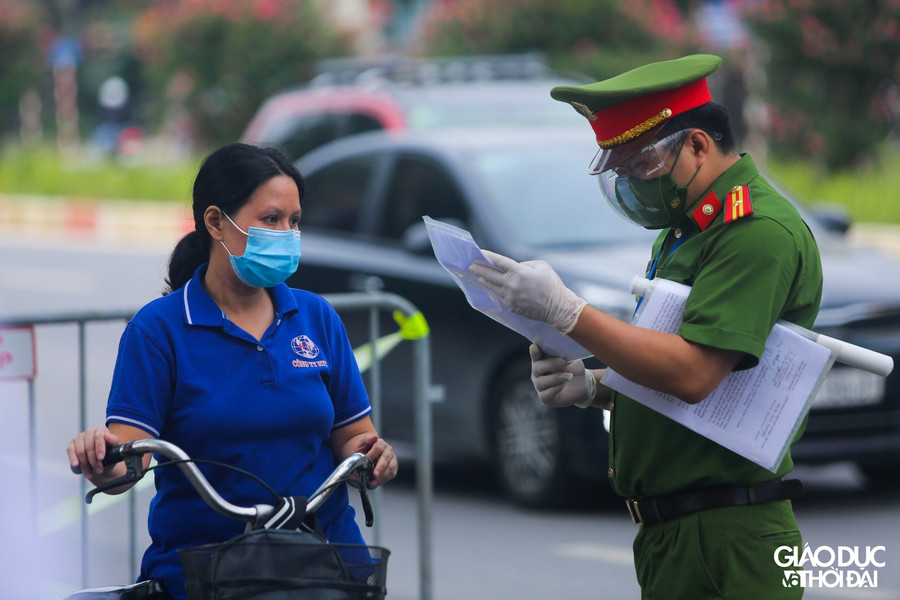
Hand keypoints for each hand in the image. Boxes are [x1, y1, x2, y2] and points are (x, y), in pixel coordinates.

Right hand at [66, 426, 119, 483]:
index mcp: (101, 430)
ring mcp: (80, 437)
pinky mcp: (72, 444)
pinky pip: (70, 450)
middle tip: (99, 470)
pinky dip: (73, 458)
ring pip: (80, 451)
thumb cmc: (110, 454)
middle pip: (89, 446)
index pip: (99, 436)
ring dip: (85, 464)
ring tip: (90, 474)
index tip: (101, 458)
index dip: (99, 448)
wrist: (103, 463)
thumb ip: (113, 441)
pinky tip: (76, 465)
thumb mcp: (115, 448)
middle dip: (93, 461)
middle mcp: (89, 432)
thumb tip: (108, 437)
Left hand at [346, 434, 397, 487]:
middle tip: (374, 475)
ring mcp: (392, 459)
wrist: (365, 453)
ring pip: (390, 468)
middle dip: (380, 468)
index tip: (366, 461)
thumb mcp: (360, 444)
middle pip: (386, 459)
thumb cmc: (362, 450)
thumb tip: (374, 437)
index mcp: (380, 443)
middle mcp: (388, 450)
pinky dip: (383, 480)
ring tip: (372, 483)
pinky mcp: (393, 467)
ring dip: (382, 477)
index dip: (372, 455)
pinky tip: (376, 483)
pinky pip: (391, 474)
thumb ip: (366, 440)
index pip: (378, 448)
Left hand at [470, 250, 586, 333]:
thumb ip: (524, 264)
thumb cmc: (551, 284)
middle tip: (472, 266)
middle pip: (490, 275)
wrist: (557, 308)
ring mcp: (510, 297)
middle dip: (479, 269)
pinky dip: (495, 290)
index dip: (488, 256)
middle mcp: (512, 284)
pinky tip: (492, 287)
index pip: (499, 262)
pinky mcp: (511, 306)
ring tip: (479, 277)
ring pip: (492, 287)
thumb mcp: (541, 266)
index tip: (480, 252)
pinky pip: (500, 296)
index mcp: (520, 272)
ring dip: (484, 281)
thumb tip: (512, 268)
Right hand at [530, 344, 595, 407]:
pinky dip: (555, 389)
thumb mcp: (572, 359)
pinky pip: (545, 394)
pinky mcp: (545, 398)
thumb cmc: (574, 368)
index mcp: (541, 359)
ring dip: (556, 378)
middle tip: (563, 362)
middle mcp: (537, 372)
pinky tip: (563, 385)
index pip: (535, 354)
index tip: (535, 347)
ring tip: (569, 376)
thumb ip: (564, 354)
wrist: (582, 385)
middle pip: (537, 368)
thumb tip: (561, 350)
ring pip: (541, 382)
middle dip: (550, 364)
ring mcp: (540, 385)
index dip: (534, 351)